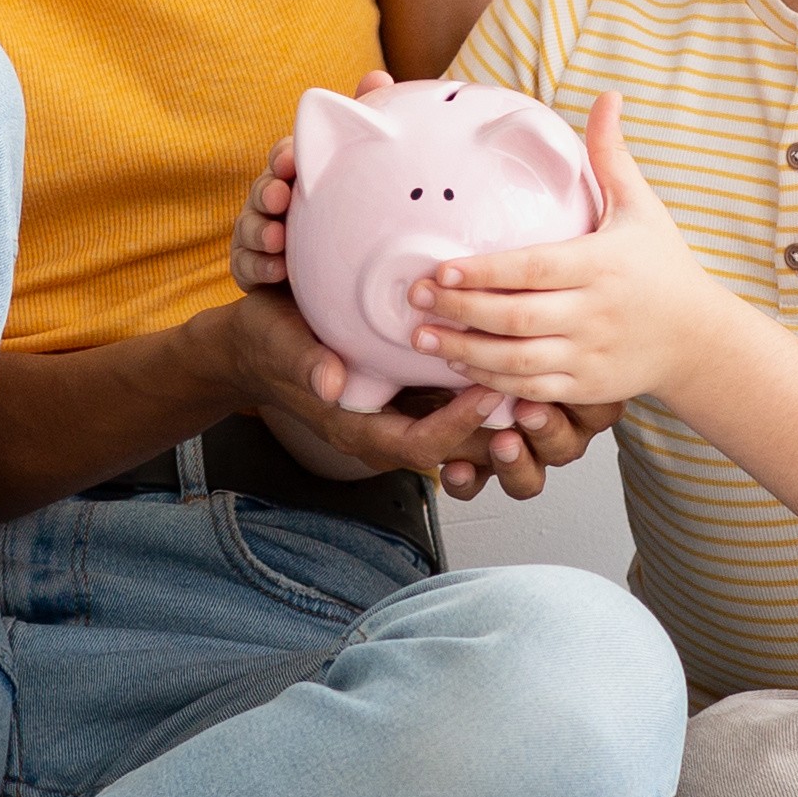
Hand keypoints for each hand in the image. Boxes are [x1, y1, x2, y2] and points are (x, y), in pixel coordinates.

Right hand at [204, 283, 525, 492]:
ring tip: (541, 388)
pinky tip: (520, 369)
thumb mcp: (281, 347)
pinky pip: (465, 409)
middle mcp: (390, 432)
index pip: (423, 443)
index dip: (458, 423)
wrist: (256, 346)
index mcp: (362, 432)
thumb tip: (329, 381)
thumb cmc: (270, 346)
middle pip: (459, 450)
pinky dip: (493, 396)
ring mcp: (406, 416)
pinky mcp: (416, 397)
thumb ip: (307, 364)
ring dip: (507, 417)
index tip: (487, 390)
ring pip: (471, 436)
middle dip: (500, 431)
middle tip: (537, 399)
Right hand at [227, 68, 386, 292]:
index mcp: (301, 179)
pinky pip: (247, 265)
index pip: (286, 158)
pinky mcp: (252, 269)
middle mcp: (277, 203)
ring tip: (276, 238)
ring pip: (249, 225)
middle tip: (279, 197)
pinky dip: (258, 265)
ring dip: (260, 229)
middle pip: (262, 188)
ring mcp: (261, 236)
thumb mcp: (360, 185)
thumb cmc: (345, 231)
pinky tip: (275, 270)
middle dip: (267, 190)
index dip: (285, 157)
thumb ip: (366, 136)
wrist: (326, 293)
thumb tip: (377, 75)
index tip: (291, 162)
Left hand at [406, 94, 743, 412]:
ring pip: (517, 360)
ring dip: (464, 352)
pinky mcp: (588, 387)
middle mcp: (595, 312)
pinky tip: (459, 368)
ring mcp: (591, 354)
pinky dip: (493, 383)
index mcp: (602, 265)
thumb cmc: (662, 265)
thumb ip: (612, 156)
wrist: (699, 338)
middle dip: (460, 311)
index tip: (440, 268)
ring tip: (420, 338)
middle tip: (413, 298)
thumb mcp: (641, 208)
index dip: (484, 272)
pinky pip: (532, 389)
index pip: (534, 269)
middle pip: (516, 317)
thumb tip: (607, 97)